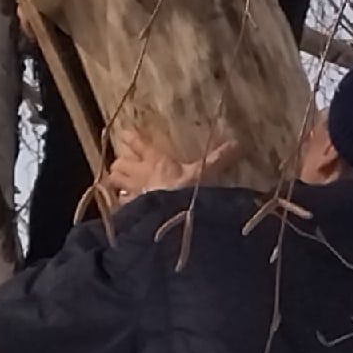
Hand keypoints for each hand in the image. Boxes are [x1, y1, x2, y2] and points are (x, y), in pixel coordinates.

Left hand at [102, 128, 238, 205]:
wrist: (170, 219)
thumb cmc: (185, 192)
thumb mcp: (203, 173)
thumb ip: (219, 159)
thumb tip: (239, 143)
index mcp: (156, 160)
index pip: (137, 143)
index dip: (129, 137)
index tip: (124, 133)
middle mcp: (139, 173)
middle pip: (120, 161)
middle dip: (122, 162)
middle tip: (126, 163)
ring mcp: (132, 191)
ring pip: (114, 179)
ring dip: (116, 179)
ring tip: (121, 182)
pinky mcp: (129, 208)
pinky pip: (119, 201)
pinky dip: (119, 200)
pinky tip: (124, 203)